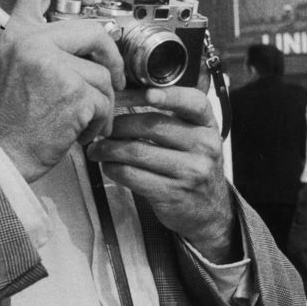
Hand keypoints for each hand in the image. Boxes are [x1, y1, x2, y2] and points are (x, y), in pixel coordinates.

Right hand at [0, 0, 125, 182]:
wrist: (2, 153)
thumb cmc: (11, 119)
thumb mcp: (14, 66)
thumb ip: (43, 46)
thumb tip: (87, 38)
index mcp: (19, 34)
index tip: (86, 0)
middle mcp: (34, 43)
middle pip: (92, 31)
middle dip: (110, 57)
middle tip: (113, 76)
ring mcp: (55, 66)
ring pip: (102, 74)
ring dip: (102, 101)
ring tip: (84, 117)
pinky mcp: (74, 92)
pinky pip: (105, 101)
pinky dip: (100, 121)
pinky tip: (82, 130)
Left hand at [86, 85, 234, 260]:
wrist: (208, 211)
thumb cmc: (193, 166)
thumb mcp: (195, 138)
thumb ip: (172, 118)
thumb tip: (126, 99)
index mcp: (208, 126)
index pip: (194, 103)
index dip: (170, 96)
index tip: (147, 94)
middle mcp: (204, 147)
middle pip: (153, 125)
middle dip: (119, 125)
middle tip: (103, 127)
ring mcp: (190, 172)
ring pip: (137, 151)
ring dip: (109, 148)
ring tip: (97, 148)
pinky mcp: (172, 194)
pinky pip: (132, 175)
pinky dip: (113, 168)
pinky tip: (109, 165)